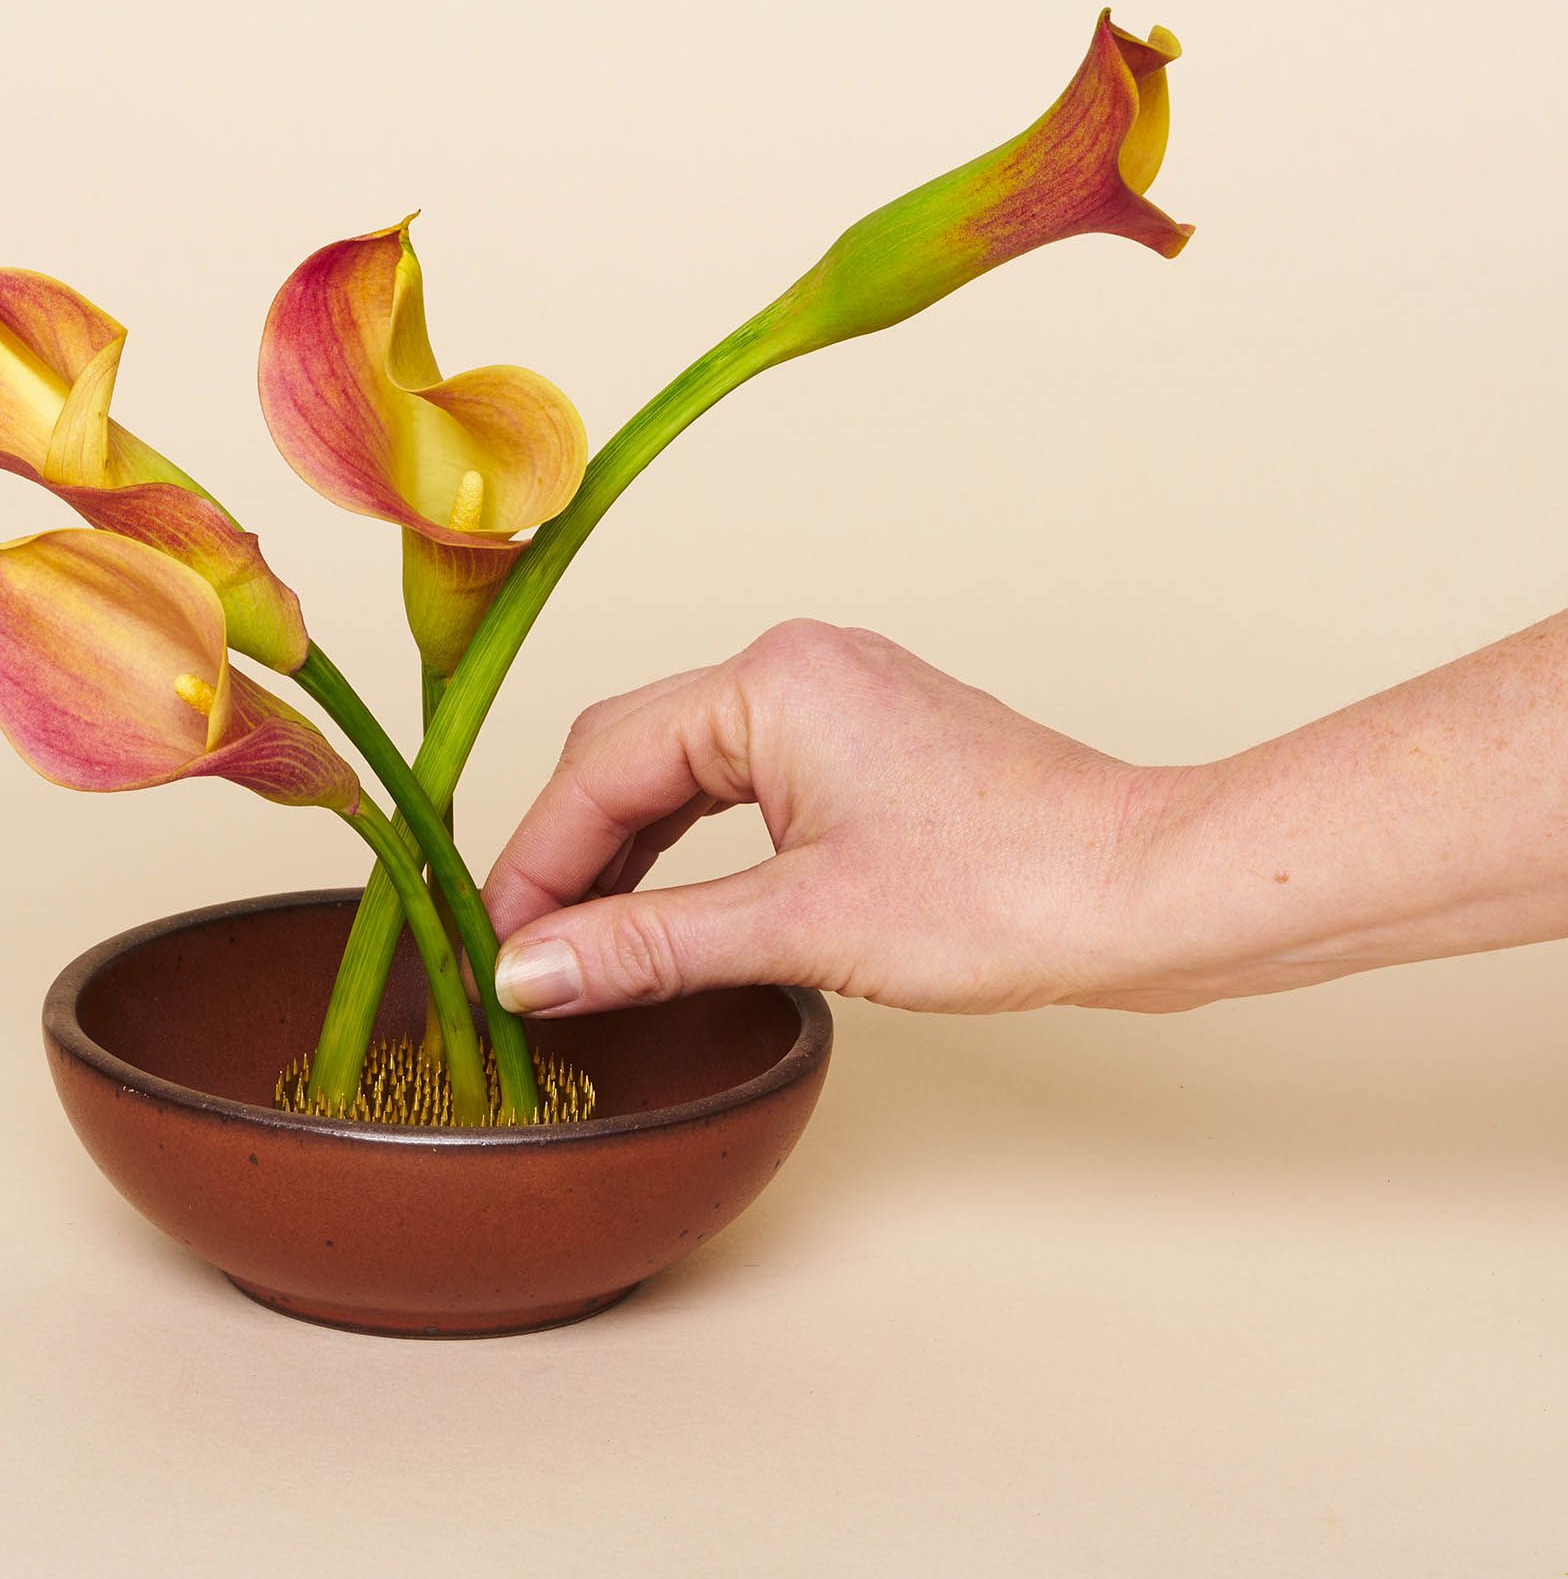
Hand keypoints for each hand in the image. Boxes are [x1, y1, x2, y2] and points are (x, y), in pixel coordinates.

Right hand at [484, 619, 1172, 1016]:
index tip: (492, 950)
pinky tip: (659, 903)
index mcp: (768, 681)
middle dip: (566, 850)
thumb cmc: (1006, 891)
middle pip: (627, 750)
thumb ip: (649, 943)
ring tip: (577, 940)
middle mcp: (792, 666)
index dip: (533, 863)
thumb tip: (530, 970)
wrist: (1147, 890)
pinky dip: (686, 842)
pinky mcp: (863, 742)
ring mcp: (833, 699)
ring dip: (621, 849)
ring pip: (678, 764)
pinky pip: (736, 780)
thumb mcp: (801, 926)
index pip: (599, 765)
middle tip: (523, 952)